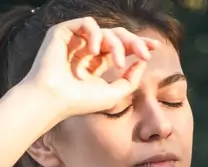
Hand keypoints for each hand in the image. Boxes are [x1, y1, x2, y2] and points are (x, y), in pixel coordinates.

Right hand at [22, 17, 159, 118]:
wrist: (53, 100)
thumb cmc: (79, 102)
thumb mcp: (114, 94)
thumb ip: (130, 79)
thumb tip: (141, 61)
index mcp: (97, 62)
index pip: (120, 47)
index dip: (138, 44)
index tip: (155, 47)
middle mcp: (86, 49)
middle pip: (117, 35)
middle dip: (134, 42)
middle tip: (144, 53)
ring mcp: (75, 40)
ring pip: (106, 31)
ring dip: (116, 45)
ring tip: (116, 62)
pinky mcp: (63, 32)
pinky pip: (87, 23)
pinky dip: (95, 35)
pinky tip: (94, 51)